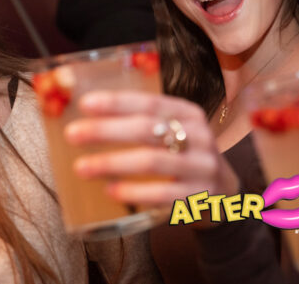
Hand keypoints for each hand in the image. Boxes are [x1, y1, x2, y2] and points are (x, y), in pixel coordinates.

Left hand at [64, 91, 237, 208]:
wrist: (224, 192)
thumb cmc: (186, 157)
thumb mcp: (176, 133)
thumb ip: (144, 125)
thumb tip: (89, 119)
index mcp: (190, 114)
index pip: (151, 102)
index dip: (117, 102)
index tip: (85, 104)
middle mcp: (199, 136)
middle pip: (147, 129)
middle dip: (106, 130)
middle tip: (73, 134)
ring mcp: (202, 166)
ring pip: (152, 161)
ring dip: (113, 162)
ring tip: (82, 167)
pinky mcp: (199, 196)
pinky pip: (162, 194)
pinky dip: (133, 192)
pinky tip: (111, 190)